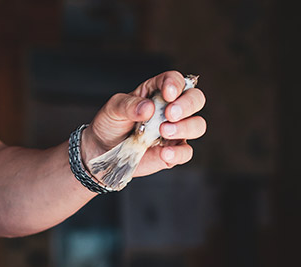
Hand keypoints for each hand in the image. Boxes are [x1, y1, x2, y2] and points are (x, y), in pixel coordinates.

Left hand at [82, 70, 206, 175]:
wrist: (102, 150)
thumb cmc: (110, 124)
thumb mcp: (113, 108)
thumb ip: (128, 105)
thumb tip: (148, 107)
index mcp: (157, 92)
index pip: (176, 80)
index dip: (175, 84)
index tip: (168, 94)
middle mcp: (170, 109)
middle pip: (195, 99)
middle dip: (187, 105)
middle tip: (169, 114)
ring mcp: (175, 131)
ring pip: (198, 125)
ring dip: (185, 127)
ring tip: (163, 131)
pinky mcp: (173, 151)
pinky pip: (186, 152)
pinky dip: (178, 153)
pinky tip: (165, 153)